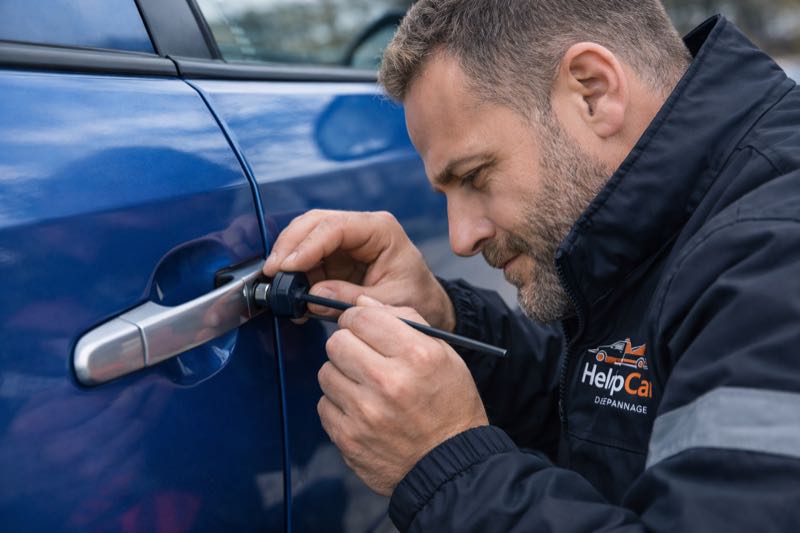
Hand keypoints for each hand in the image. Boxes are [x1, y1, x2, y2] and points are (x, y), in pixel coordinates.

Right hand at [262, 210, 454, 330]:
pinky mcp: (336, 256)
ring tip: (281, 289)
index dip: (306, 245)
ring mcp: (347, 240)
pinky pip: (307, 257)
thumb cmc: (416, 297)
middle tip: (272, 273)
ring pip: (305, 237)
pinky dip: (295, 273)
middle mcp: (361, 228)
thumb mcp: (389, 302)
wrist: (424, 305)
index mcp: (380, 230)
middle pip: (314, 223)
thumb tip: (313, 296)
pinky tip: (292, 295)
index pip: (335, 227)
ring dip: (288, 260)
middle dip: (289, 246)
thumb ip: (351, 298)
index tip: (286, 266)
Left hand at [317, 295, 487, 495]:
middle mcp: (389, 382)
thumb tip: (362, 304)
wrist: (451, 466)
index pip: (361, 318)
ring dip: (341, 375)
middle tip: (361, 356)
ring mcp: (365, 413)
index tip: (360, 327)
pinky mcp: (349, 438)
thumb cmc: (450, 407)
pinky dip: (339, 405)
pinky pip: (324, 405)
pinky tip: (361, 410)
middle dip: (347, 345)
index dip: (357, 319)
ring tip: (365, 386)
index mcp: (416, 355)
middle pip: (337, 342)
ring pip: (326, 372)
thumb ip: (405, 321)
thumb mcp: (444, 355)